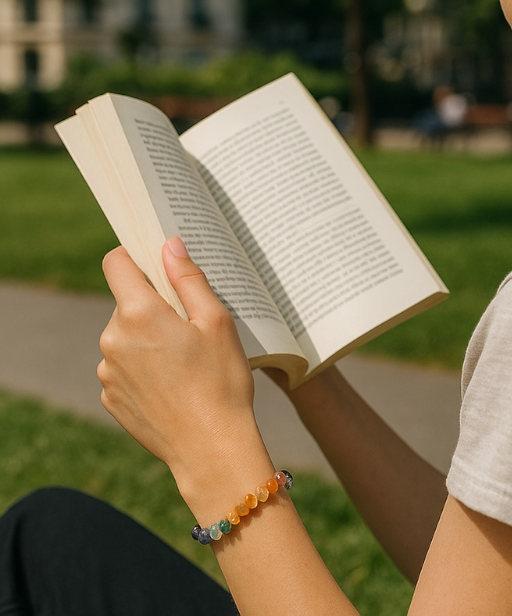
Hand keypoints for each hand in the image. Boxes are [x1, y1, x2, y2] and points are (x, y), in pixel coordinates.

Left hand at [98, 238, 262, 487]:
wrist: (211, 448)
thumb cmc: (221, 382)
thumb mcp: (217, 322)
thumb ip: (189, 279)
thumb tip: (169, 245)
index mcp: (138, 313)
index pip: (116, 263)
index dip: (135, 256)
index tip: (157, 264)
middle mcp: (112, 339)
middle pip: (126, 302)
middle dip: (154, 305)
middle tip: (191, 326)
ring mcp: (107, 371)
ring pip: (126, 336)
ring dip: (148, 338)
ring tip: (186, 362)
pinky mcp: (111, 398)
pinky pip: (124, 367)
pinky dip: (144, 368)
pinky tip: (174, 385)